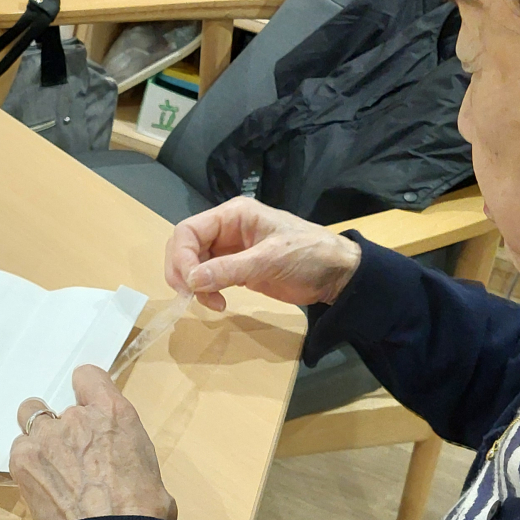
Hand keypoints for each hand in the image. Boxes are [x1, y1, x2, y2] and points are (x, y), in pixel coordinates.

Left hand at [9, 365, 175, 519]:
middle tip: (67, 455)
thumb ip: (126, 454)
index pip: (88, 376)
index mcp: (115, 414)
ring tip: (50, 470)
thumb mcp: (148, 470)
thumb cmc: (143, 513)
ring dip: (38, 440)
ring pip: (29, 419)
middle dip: (59, 426)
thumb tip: (122, 471)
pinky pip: (19, 450)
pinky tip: (42, 486)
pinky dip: (27, 463)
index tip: (84, 407)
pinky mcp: (23, 460)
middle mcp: (78, 417)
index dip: (84, 391)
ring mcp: (47, 436)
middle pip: (53, 405)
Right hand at [165, 197, 361, 311]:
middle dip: (182, 272)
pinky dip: (205, 291)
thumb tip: (191, 281)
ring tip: (213, 304)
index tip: (190, 285)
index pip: (188, 231)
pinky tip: (218, 303)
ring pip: (193, 265)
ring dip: (193, 286)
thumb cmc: (309, 255)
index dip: (181, 257)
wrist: (337, 273)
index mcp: (233, 215)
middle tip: (191, 297)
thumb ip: (229, 269)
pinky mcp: (236, 269)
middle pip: (185, 247)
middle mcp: (226, 230)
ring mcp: (229, 250)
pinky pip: (207, 278)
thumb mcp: (269, 260)